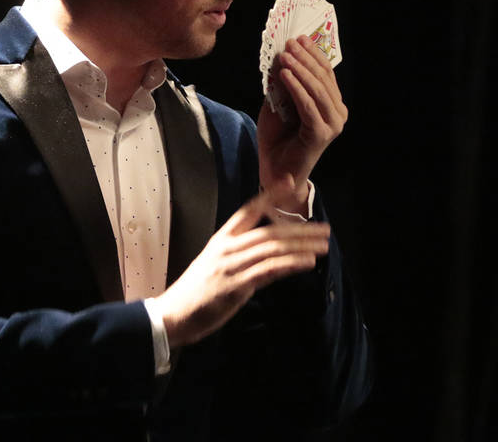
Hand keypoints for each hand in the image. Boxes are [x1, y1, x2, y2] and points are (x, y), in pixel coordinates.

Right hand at [152, 184, 330, 348]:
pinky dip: (290, 264)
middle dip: (300, 229)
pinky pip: (268, 270)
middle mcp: (227, 248)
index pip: (249, 210)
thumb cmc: (196, 292)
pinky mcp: (235, 286)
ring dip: (301, 246)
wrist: (172, 316)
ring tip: (323, 246)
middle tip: (325, 229)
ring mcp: (231, 266)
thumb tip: (266, 252)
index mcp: (222, 239)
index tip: (288, 182)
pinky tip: (307, 262)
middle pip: (270, 231)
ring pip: (273, 248)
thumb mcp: (215, 264)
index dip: (270, 195)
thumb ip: (239, 254)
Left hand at [258, 35, 347, 213]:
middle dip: (306, 58)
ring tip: (285, 56)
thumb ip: (284, 83)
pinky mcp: (321, 134)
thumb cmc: (278, 137)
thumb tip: (283, 55)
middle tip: (291, 43)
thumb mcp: (279, 102)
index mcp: (331, 104)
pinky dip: (296, 88)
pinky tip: (284, 75)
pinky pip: (308, 106)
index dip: (313, 54)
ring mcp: (332, 125)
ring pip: (318, 90)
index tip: (299, 38)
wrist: (275, 170)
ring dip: (300, 70)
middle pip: (324, 78)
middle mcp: (337, 113)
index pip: (326, 73)